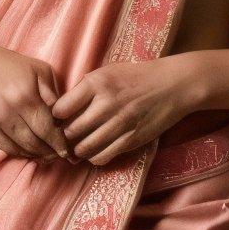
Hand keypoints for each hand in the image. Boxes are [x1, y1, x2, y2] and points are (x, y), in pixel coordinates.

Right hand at [0, 41, 70, 161]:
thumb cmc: (14, 67)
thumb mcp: (39, 70)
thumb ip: (52, 91)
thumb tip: (61, 114)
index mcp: (25, 96)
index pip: (46, 128)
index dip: (59, 142)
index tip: (68, 150)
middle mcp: (9, 111)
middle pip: (34, 141)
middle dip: (50, 152)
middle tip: (61, 155)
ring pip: (20, 148)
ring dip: (37, 155)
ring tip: (49, 155)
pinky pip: (6, 148)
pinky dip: (20, 153)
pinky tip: (31, 151)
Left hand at [51, 55, 200, 165]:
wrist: (173, 85)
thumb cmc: (137, 77)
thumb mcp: (107, 72)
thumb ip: (85, 89)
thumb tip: (60, 110)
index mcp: (96, 83)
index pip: (60, 109)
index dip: (55, 118)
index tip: (58, 120)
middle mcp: (106, 103)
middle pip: (70, 132)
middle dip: (64, 137)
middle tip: (65, 138)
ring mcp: (119, 123)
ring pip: (84, 148)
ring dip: (78, 150)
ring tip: (79, 146)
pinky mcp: (131, 139)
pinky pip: (103, 156)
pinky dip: (95, 157)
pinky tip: (96, 151)